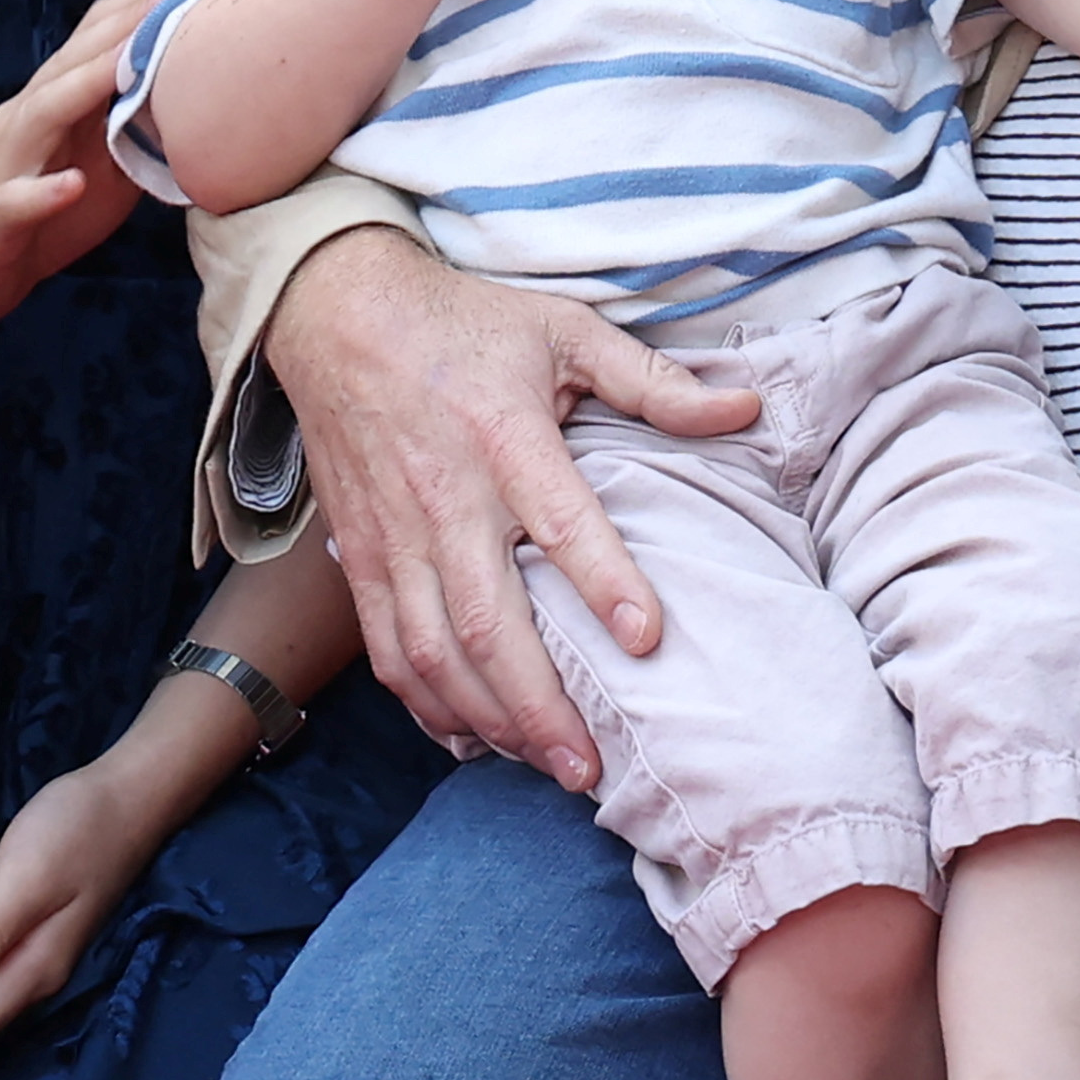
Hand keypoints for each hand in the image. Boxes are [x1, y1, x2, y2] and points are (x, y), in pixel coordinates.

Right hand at [0, 0, 174, 326]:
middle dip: (126, 21)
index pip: (97, 40)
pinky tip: (70, 184)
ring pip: (43, 112)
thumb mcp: (97, 163)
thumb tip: (197, 93)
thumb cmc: (38, 208)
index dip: (141, 3)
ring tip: (135, 59)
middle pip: (75, 60)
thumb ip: (134, 126)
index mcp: (56, 100)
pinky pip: (16, 201)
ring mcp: (6, 163)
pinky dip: (43, 192)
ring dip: (88, 82)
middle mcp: (27, 117)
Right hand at [259, 224, 754, 785]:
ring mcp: (394, 536)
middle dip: (539, 703)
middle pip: (489, 621)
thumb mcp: (563, 328)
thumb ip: (652, 379)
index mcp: (502, 436)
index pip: (558, 521)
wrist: (335, 314)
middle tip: (589, 765)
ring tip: (544, 762)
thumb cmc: (462, 323)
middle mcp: (444, 497)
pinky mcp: (360, 556)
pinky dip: (426, 704)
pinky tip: (469, 738)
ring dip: (488, 719)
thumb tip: (744, 403)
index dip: (603, 581)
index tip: (647, 639)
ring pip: (434, 652)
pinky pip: (387, 649)